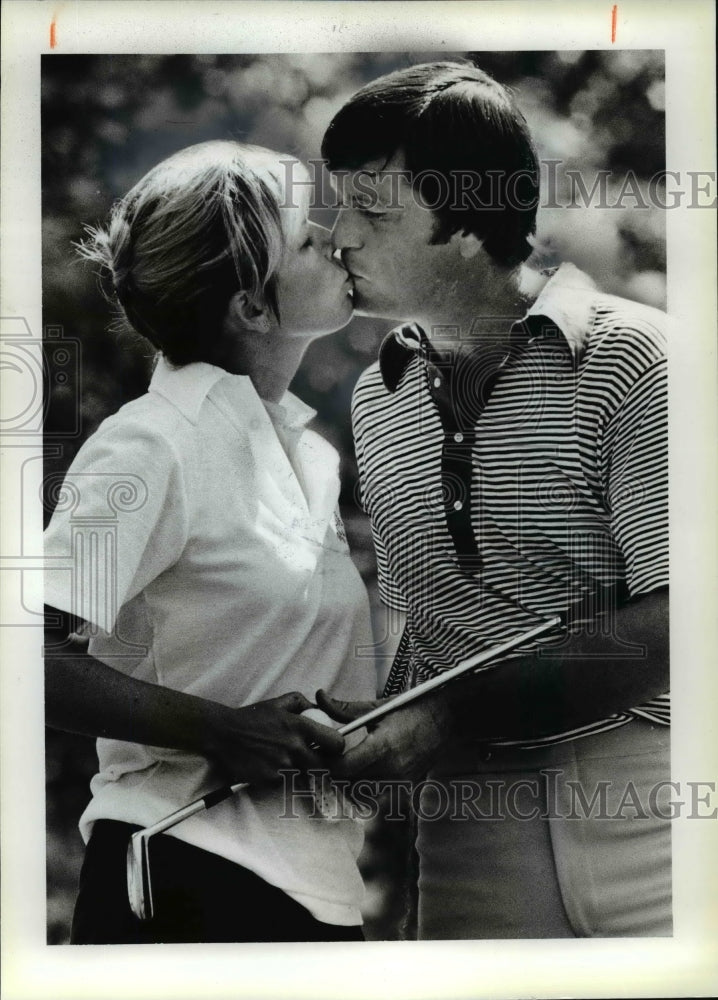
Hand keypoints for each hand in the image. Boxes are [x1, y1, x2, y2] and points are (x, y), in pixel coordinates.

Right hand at [205, 692, 345, 785]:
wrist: (224, 734)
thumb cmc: (253, 717)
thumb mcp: (279, 702)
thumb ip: (302, 702)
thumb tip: (319, 708)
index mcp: (299, 726)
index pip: (335, 743)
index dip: (337, 747)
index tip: (332, 746)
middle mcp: (294, 747)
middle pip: (325, 766)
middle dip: (322, 764)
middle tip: (313, 758)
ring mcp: (282, 766)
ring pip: (304, 775)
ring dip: (300, 770)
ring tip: (286, 759)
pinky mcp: (270, 780)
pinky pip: (285, 782)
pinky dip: (282, 777)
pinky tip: (271, 765)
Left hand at [315, 688, 454, 781]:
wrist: (445, 721)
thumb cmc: (412, 710)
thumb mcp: (378, 707)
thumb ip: (345, 708)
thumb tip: (319, 697)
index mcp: (383, 746)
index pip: (343, 768)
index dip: (327, 762)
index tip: (320, 751)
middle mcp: (391, 769)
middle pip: (347, 783)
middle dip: (332, 772)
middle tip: (325, 758)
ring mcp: (399, 781)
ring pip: (359, 794)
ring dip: (345, 783)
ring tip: (342, 765)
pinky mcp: (404, 787)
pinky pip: (374, 797)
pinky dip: (362, 790)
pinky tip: (359, 774)